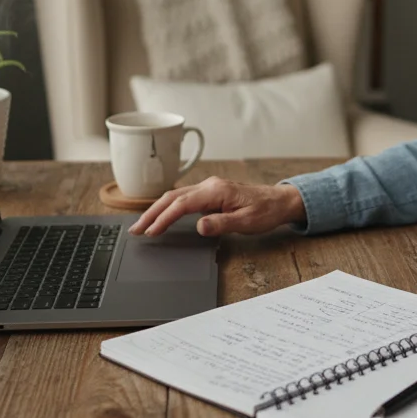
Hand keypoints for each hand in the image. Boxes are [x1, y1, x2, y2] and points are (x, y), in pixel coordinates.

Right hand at [127, 178, 306, 236]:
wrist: (280, 201)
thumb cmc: (266, 211)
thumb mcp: (246, 222)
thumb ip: (222, 224)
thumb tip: (200, 226)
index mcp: (216, 191)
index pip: (181, 204)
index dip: (163, 217)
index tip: (151, 231)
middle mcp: (210, 186)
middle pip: (172, 197)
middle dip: (152, 213)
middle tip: (136, 229)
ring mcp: (210, 188)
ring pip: (176, 196)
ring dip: (158, 210)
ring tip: (143, 225)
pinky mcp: (211, 194)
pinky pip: (184, 198)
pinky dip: (169, 207)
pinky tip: (162, 216)